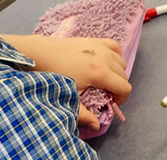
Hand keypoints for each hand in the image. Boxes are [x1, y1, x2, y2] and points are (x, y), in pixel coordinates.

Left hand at [4, 34, 132, 124]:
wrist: (41, 54)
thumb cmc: (54, 75)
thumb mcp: (69, 96)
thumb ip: (84, 114)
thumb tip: (97, 126)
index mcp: (100, 73)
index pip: (125, 87)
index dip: (122, 99)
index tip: (111, 103)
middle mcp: (105, 58)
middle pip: (124, 75)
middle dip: (118, 87)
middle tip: (105, 94)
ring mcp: (101, 47)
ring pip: (121, 61)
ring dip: (117, 72)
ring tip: (104, 79)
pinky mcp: (95, 40)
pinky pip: (115, 47)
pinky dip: (115, 55)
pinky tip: (106, 62)